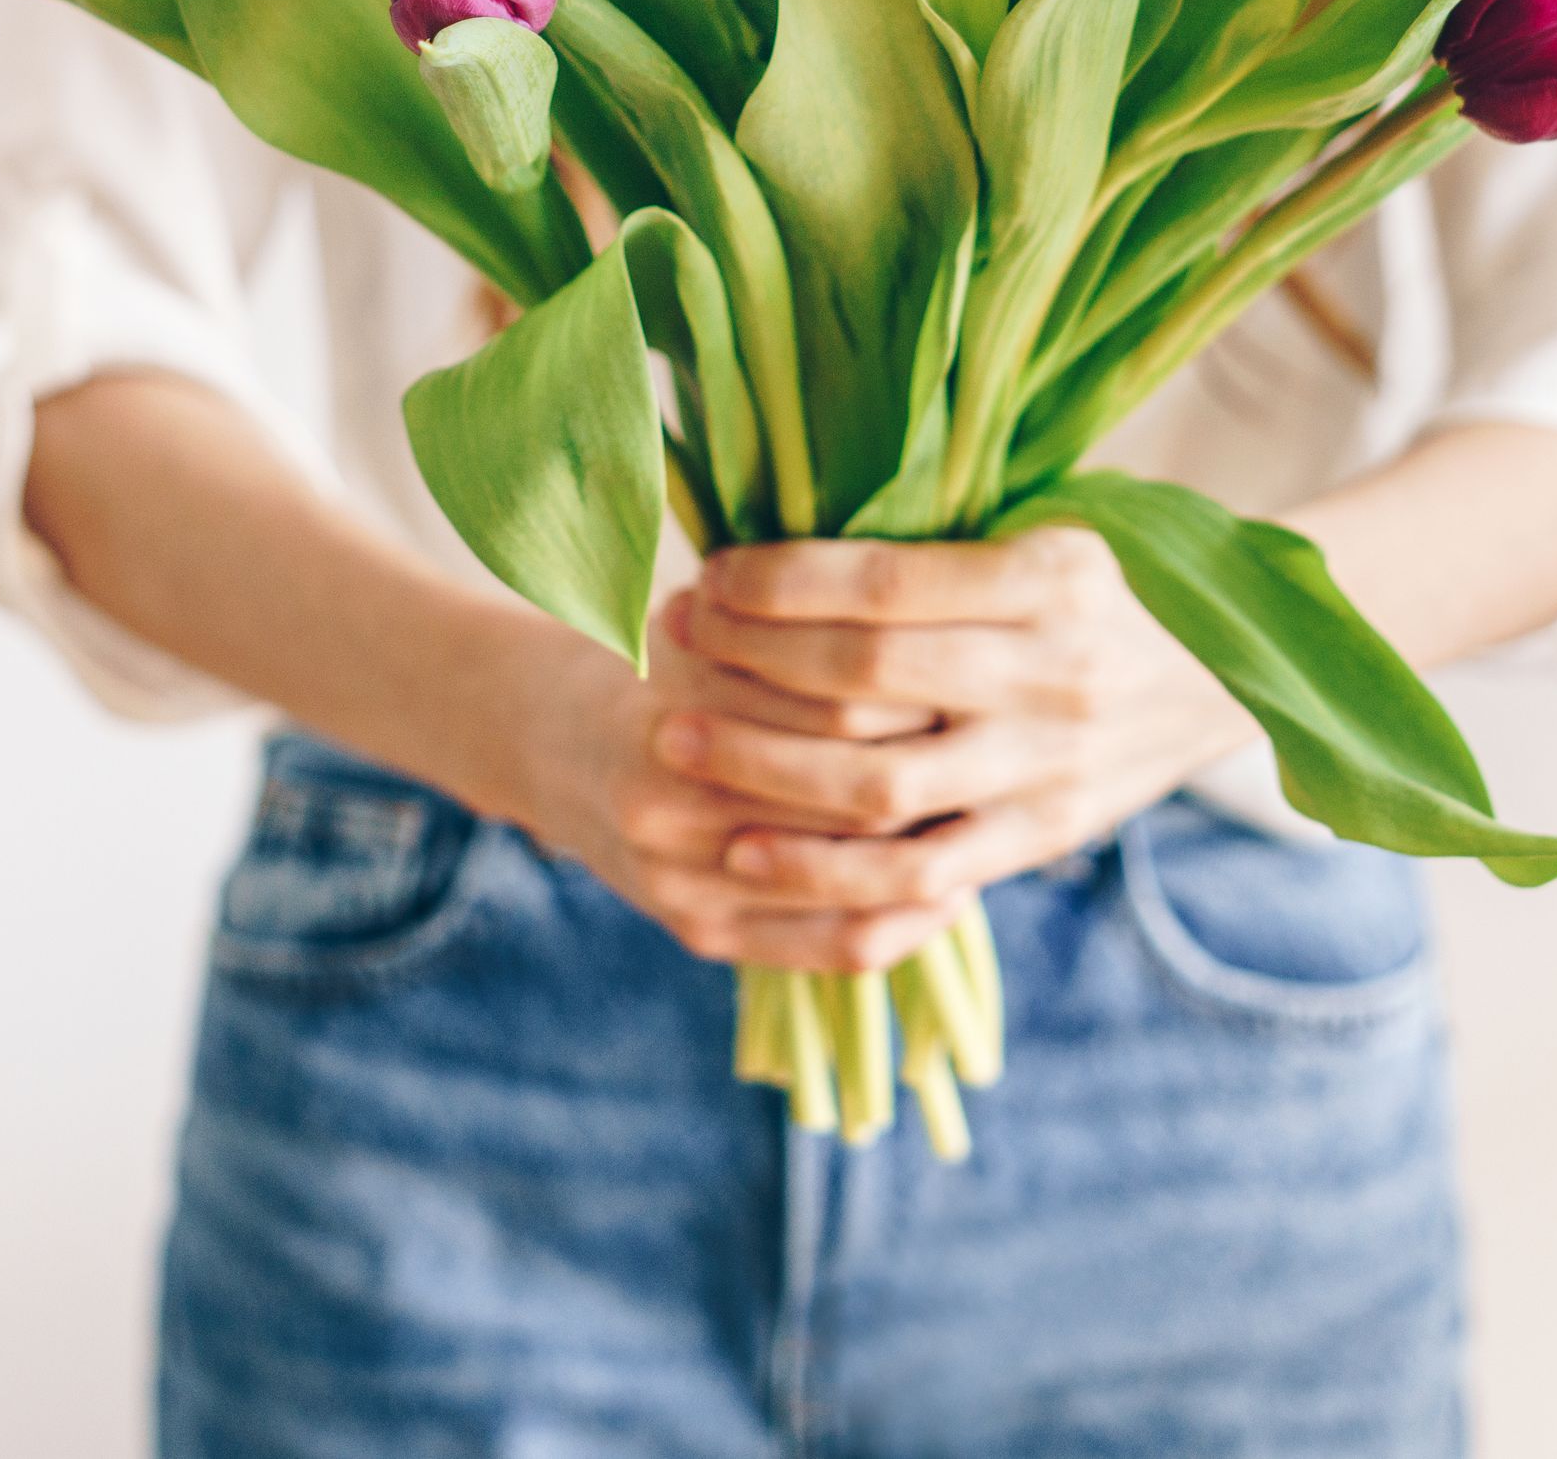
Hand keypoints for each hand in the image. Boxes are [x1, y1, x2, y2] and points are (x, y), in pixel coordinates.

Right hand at [503, 596, 972, 974]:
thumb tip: (928, 609)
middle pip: (849, 791)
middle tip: (1005, 741)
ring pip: (849, 877)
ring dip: (932, 845)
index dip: (922, 686)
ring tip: (991, 809)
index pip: (840, 701)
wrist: (552, 745)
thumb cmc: (658, 659)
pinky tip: (952, 883)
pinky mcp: (702, 933)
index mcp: (674, 704)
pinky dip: (907, 921)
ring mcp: (681, 879)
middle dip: (935, 764)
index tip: (978, 665)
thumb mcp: (710, 615)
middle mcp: (668, 802)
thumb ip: (791, 620)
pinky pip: (833, 947)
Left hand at [656, 528, 1253, 915]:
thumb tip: (785, 499)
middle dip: (749, 665)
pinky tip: (746, 856)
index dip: (779, 584)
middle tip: (669, 648)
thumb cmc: (1104, 577)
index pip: (887, 585)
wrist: (1228, 671)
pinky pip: (920, 877)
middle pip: (868, 680)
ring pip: (880, 788)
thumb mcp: (1046, 521)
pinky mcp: (1040, 837)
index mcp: (1054, 574)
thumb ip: (938, 535)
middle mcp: (1057, 672)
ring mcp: (1050, 766)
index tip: (709, 576)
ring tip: (677, 745)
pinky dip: (826, 872)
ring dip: (761, 771)